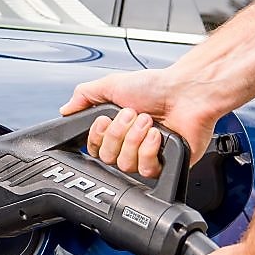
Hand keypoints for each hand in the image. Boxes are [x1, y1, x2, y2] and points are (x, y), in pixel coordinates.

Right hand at [60, 69, 221, 177]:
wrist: (188, 91)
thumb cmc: (158, 86)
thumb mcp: (111, 84)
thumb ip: (84, 96)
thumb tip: (66, 110)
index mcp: (117, 129)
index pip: (94, 148)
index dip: (99, 136)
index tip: (107, 119)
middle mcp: (130, 144)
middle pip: (107, 159)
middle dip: (120, 134)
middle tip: (133, 115)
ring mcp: (147, 156)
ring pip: (125, 165)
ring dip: (135, 139)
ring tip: (149, 122)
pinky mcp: (165, 165)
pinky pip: (146, 169)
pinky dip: (150, 149)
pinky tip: (157, 135)